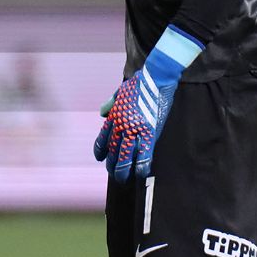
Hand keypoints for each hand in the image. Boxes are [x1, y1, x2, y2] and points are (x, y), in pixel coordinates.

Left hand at [93, 26, 202, 182]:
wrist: (156, 77)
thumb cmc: (140, 82)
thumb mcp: (121, 91)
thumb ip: (110, 103)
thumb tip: (102, 113)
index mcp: (114, 115)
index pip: (103, 138)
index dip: (100, 150)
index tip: (101, 158)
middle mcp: (122, 124)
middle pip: (113, 151)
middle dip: (112, 165)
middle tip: (114, 173)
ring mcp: (135, 129)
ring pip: (125, 156)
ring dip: (123, 170)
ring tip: (123, 179)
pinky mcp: (150, 131)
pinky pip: (144, 153)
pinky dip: (142, 165)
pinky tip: (140, 174)